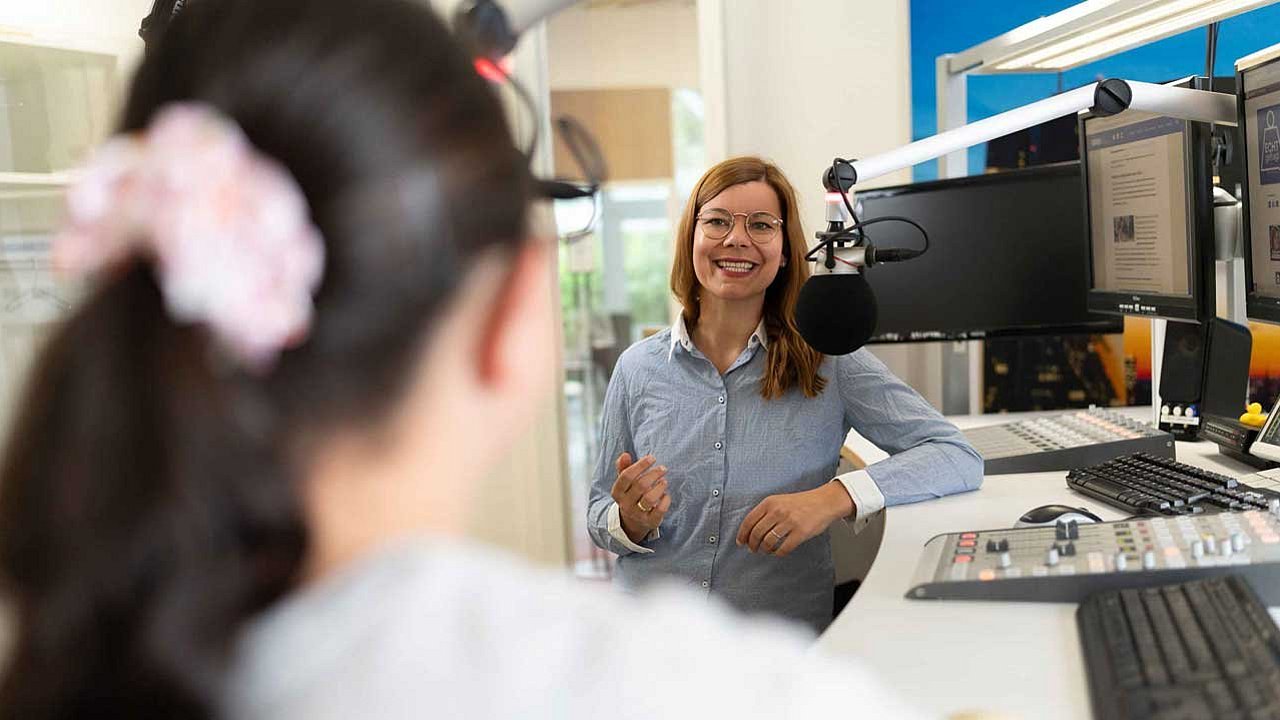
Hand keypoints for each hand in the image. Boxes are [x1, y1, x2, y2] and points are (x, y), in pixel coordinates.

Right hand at [610, 453, 669, 543]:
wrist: (631, 522)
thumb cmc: (631, 495)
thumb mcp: (624, 483)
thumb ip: (623, 467)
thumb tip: (625, 455)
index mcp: (617, 492)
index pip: (626, 476)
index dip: (640, 465)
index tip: (652, 458)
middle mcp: (625, 504)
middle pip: (640, 485)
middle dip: (654, 474)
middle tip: (663, 468)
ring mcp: (637, 514)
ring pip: (649, 499)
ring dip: (659, 487)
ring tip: (664, 481)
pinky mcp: (650, 521)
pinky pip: (660, 510)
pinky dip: (665, 500)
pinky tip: (666, 495)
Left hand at [736, 482, 853, 556]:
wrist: (824, 502)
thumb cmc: (801, 503)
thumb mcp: (780, 501)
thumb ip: (766, 512)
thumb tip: (750, 530)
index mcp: (770, 502)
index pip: (749, 521)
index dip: (742, 534)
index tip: (740, 542)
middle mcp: (778, 511)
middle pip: (756, 533)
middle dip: (752, 545)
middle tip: (753, 549)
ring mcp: (789, 522)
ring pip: (768, 542)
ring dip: (764, 549)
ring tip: (765, 551)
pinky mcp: (801, 533)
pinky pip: (784, 548)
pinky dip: (778, 553)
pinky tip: (777, 552)